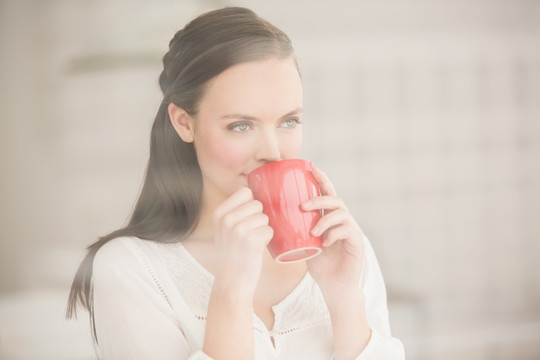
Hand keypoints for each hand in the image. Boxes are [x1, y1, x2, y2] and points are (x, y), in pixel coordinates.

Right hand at [212, 187, 272, 297]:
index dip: (252, 204)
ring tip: (252, 243)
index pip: (245, 192)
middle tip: (249, 235)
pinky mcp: (251, 240)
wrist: (231, 283)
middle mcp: (226, 219)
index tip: (247, 219)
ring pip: (265, 217)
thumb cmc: (233, 254)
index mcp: (219, 213)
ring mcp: (238, 229)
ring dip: (264, 230)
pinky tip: (256, 249)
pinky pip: (270, 230)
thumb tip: (252, 189)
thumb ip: (235, 211)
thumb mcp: (225, 229)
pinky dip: (268, 240)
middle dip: (259, 218)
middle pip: (258, 204)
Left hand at [303, 167, 364, 296]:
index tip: (311, 168)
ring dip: (324, 218)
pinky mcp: (357, 244)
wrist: (335, 288)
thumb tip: (270, 219)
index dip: (321, 180)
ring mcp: (352, 231)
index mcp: (331, 219)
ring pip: (342, 213)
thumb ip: (295, 231)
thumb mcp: (304, 244)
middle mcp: (343, 221)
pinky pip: (348, 231)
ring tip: (313, 229)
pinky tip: (324, 242)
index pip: (327, 194)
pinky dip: (334, 233)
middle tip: (303, 205)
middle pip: (335, 200)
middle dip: (319, 198)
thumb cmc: (319, 266)